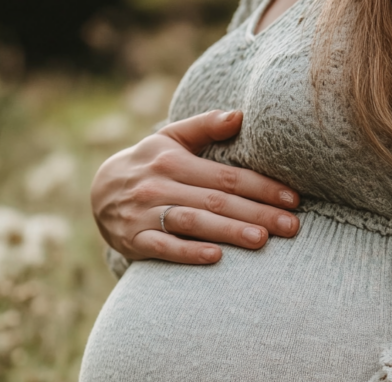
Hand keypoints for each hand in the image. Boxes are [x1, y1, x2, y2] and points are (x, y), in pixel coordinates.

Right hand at [91, 109, 300, 264]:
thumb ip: (204, 127)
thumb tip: (241, 115)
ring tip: (262, 240)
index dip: (261, 187)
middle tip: (291, 226)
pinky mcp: (135, 240)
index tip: (292, 199)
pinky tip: (215, 257)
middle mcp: (160, 185)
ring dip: (229, 231)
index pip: (226, 175)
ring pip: (194, 222)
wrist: (98, 194)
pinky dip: (188, 252)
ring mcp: (146, 214)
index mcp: (174, 161)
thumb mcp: (169, 139)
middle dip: (257, 213)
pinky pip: (164, 247)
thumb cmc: (148, 165)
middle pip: (217, 201)